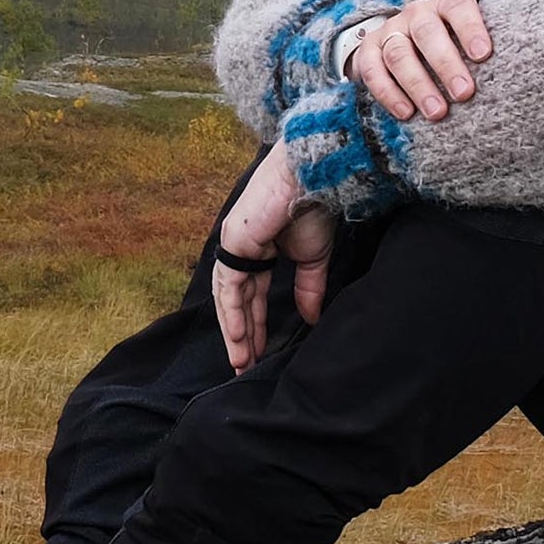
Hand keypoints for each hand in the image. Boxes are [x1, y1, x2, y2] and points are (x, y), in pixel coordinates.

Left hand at [212, 140, 336, 372]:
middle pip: (236, 300)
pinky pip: (229, 285)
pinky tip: (240, 337)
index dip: (256, 324)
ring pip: (229, 297)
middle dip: (242, 334)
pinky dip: (233, 312)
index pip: (253, 295)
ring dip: (235, 331)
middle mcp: (242, 249)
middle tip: (245, 366)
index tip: (260, 353)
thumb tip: (311, 319)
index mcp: (260, 250)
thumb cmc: (315, 207)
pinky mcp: (233, 242)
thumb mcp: (313, 258)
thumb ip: (308, 289)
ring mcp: (233, 245)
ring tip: (242, 361)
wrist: (313, 178)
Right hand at [348, 0, 491, 123]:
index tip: (484, 54)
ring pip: (399, 54)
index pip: (458, 8)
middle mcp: (417, 14)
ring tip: (438, 112)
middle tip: (465, 93)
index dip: (471, 28)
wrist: (404, 42)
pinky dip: (389, 93)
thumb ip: (481, 54)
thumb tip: (512, 80)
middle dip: (446, 64)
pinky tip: (407, 113)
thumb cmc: (451, 48)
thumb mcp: (466, 42)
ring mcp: (391, 31)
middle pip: (427, 33)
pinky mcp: (368, 50)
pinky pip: (373, 70)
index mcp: (446, 6)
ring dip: (419, 85)